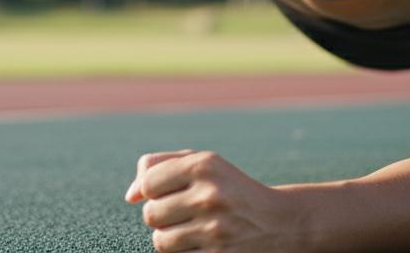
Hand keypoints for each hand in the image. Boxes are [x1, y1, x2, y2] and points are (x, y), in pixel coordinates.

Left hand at [124, 149, 307, 252]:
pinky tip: (203, 244)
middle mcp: (210, 195)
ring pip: (160, 241)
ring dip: (171, 238)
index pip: (148, 183)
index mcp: (204, 165)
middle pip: (151, 214)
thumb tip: (130, 196)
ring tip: (192, 230)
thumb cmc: (229, 189)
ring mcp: (215, 229)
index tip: (171, 193)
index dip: (154, 191)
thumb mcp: (202, 164)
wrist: (280, 222)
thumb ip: (158, 167)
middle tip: (184, 213)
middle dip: (162, 216)